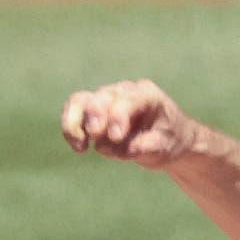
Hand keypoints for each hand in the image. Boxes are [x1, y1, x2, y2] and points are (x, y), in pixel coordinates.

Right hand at [60, 78, 204, 167]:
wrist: (168, 139)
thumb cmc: (168, 140)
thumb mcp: (164, 147)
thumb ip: (144, 147)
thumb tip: (114, 148)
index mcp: (147, 96)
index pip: (127, 101)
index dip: (118, 117)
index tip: (116, 138)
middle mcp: (124, 91)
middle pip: (101, 98)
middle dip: (95, 117)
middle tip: (96, 136)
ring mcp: (107, 98)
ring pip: (80, 101)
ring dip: (74, 122)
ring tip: (80, 146)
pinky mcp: (94, 110)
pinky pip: (74, 111)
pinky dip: (71, 127)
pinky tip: (79, 148)